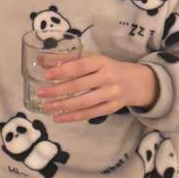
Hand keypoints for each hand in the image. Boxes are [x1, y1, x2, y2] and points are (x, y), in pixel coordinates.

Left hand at [37, 52, 156, 122]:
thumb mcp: (93, 59)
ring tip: (46, 108)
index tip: (46, 75)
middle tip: (41, 93)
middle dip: (58, 90)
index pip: (81, 66)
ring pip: (84, 102)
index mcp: (101, 62)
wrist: (137, 82)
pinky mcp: (111, 108)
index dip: (63, 71)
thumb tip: (41, 61)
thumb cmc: (108, 68)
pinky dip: (73, 117)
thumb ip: (69, 60)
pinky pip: (90, 114)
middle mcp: (107, 78)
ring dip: (63, 106)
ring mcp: (111, 94)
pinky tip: (59, 118)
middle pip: (80, 86)